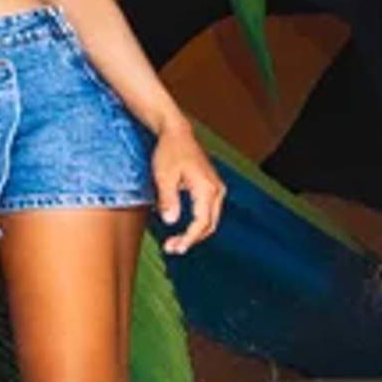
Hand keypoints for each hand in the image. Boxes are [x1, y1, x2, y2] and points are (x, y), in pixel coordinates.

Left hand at [152, 124, 224, 254]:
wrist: (176, 133)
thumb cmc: (169, 151)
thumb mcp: (164, 176)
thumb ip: (168, 199)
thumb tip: (171, 221)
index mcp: (207, 188)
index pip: (202, 222)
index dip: (189, 238)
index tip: (175, 248)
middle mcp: (217, 190)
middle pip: (209, 225)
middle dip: (192, 239)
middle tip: (172, 248)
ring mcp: (216, 188)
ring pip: (210, 220)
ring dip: (195, 234)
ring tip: (175, 242)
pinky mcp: (211, 188)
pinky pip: (208, 212)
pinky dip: (197, 224)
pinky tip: (183, 230)